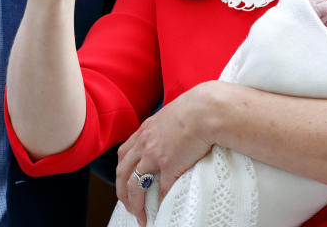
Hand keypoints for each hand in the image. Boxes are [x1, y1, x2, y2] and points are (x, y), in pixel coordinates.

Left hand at [114, 83, 215, 225]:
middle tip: (128, 205)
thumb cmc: (195, 109)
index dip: (123, 170)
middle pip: (123, 172)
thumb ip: (166, 127)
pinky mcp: (169, 166)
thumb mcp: (172, 114)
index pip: (125, 153)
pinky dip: (158, 204)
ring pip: (135, 185)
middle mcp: (144, 143)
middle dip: (121, 191)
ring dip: (135, 203)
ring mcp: (154, 155)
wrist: (205, 110)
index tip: (126, 182)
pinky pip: (160, 190)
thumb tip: (173, 134)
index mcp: (144, 130)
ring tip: (139, 216)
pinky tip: (160, 211)